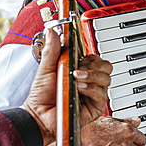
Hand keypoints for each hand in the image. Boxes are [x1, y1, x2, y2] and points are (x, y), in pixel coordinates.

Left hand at [25, 29, 112, 143]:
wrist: (39, 114)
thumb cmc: (42, 95)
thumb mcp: (45, 68)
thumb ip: (51, 50)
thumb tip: (53, 31)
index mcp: (80, 71)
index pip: (96, 59)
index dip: (91, 57)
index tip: (80, 57)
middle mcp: (89, 82)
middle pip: (106, 67)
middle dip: (95, 65)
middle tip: (80, 68)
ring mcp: (93, 94)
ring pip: (106, 79)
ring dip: (91, 75)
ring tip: (76, 78)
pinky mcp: (95, 107)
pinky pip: (101, 93)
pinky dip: (90, 88)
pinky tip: (79, 88)